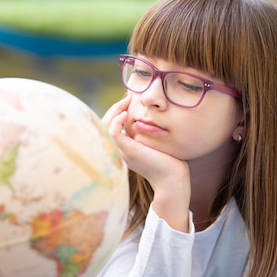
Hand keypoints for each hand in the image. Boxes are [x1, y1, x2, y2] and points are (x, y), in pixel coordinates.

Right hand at [103, 96, 190, 231]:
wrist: (173, 179)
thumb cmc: (169, 162)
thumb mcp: (154, 142)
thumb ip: (147, 132)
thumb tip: (149, 116)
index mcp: (124, 149)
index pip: (109, 129)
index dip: (115, 113)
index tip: (127, 102)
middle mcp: (118, 151)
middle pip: (103, 127)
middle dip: (113, 109)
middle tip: (126, 98)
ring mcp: (121, 152)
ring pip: (104, 129)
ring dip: (113, 111)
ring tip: (125, 101)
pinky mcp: (127, 151)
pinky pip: (112, 133)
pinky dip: (116, 121)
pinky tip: (125, 114)